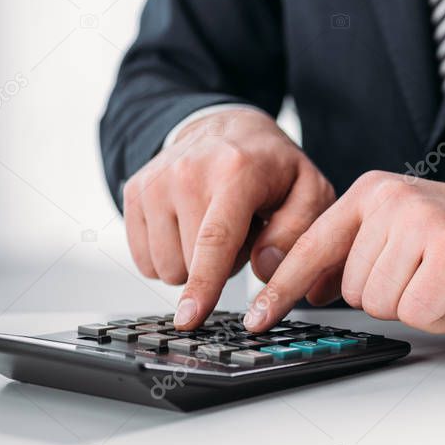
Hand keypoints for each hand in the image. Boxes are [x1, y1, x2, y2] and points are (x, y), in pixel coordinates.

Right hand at [123, 108, 335, 327]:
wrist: (228, 127)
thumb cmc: (274, 167)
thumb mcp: (310, 193)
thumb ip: (297, 233)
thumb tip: (265, 270)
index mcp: (236, 171)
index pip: (216, 238)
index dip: (204, 283)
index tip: (191, 317)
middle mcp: (187, 171)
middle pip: (190, 263)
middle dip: (222, 265)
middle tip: (243, 229)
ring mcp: (155, 181)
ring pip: (166, 267)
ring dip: (195, 262)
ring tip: (218, 225)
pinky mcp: (135, 192)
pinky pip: (145, 259)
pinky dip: (171, 254)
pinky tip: (191, 225)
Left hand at [243, 171, 444, 333]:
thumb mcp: (401, 231)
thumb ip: (357, 250)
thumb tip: (311, 288)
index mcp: (372, 191)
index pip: (313, 246)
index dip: (283, 288)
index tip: (258, 317)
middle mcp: (391, 199)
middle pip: (354, 289)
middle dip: (391, 296)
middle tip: (427, 273)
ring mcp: (421, 221)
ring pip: (382, 304)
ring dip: (418, 305)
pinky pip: (418, 311)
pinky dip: (442, 313)